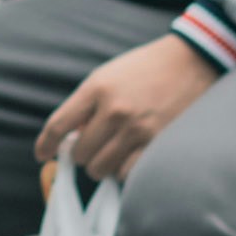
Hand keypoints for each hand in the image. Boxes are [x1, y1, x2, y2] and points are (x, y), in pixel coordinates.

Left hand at [39, 34, 218, 190]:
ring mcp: (138, 129)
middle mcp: (114, 110)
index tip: (42, 155)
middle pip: (79, 153)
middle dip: (81, 153)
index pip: (58, 125)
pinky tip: (128, 158)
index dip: (45, 145)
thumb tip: (71, 138)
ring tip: (111, 153)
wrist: (192, 62)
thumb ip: (87, 105)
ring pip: (100, 168)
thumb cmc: (146, 69)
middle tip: (92, 146)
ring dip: (101, 165)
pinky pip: (126, 174)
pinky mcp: (159, 144)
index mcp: (97, 89)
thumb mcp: (108, 76)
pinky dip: (123, 171)